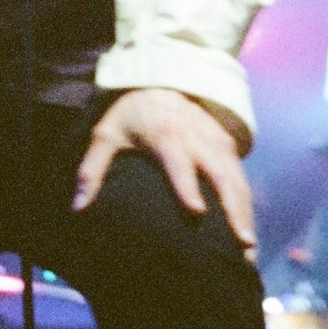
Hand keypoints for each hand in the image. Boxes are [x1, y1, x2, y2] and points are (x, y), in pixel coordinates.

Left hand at [72, 88, 256, 260]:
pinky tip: (248, 230)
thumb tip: (77, 207)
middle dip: (233, 209)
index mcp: (165, 134)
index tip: (197, 213)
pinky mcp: (226, 146)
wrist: (162, 81)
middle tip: (241, 243)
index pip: (178, 162)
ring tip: (250, 247)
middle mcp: (196, 138)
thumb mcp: (106, 134)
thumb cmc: (131, 115)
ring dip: (246, 212)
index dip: (187, 186)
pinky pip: (241, 176)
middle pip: (219, 174)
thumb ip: (92, 169)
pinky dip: (247, 203)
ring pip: (236, 178)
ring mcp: (215, 142)